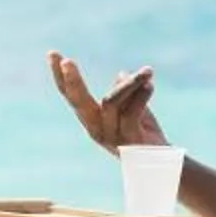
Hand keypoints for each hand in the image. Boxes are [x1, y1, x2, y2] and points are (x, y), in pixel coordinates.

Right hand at [49, 51, 167, 153]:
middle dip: (72, 81)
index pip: (71, 96)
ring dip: (131, 82)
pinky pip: (131, 112)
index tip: (52, 53)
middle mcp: (96, 129)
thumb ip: (126, 92)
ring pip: (110, 101)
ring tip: (148, 71)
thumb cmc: (146, 133)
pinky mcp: (128, 141)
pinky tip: (151, 85)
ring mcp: (111, 137)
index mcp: (92, 119)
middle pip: (78, 102)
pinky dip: (142, 94)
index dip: (60, 76)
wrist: (164, 162)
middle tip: (67, 61)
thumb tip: (121, 74)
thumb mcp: (133, 107)